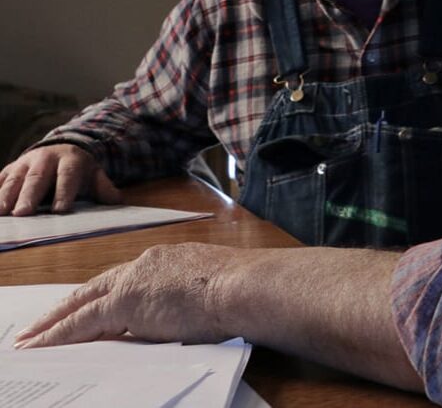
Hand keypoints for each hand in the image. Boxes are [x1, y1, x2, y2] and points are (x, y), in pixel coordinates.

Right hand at [0, 144, 120, 214]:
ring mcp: (24, 163)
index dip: (64, 193)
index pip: (67, 177)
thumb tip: (116, 200)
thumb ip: (104, 187)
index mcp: (69, 160)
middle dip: (29, 196)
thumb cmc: (77, 169)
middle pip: (36, 178)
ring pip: (14, 179)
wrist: (59, 149)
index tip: (60, 210)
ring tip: (2, 213)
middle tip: (23, 213)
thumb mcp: (94, 174)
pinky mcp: (9, 170)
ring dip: (6, 195)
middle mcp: (44, 159)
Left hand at [14, 242, 233, 348]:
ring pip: (81, 304)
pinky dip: (57, 334)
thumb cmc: (244, 292)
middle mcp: (147, 264)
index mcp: (169, 261)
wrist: (244, 286)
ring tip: (31, 339)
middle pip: (95, 287)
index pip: (126, 280)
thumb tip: (189, 319)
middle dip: (66, 307)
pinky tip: (40, 346)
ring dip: (53, 323)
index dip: (103, 295)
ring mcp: (134, 282)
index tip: (89, 306)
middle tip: (41, 323)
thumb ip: (190, 300)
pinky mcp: (125, 303)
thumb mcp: (213, 291)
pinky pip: (81, 322)